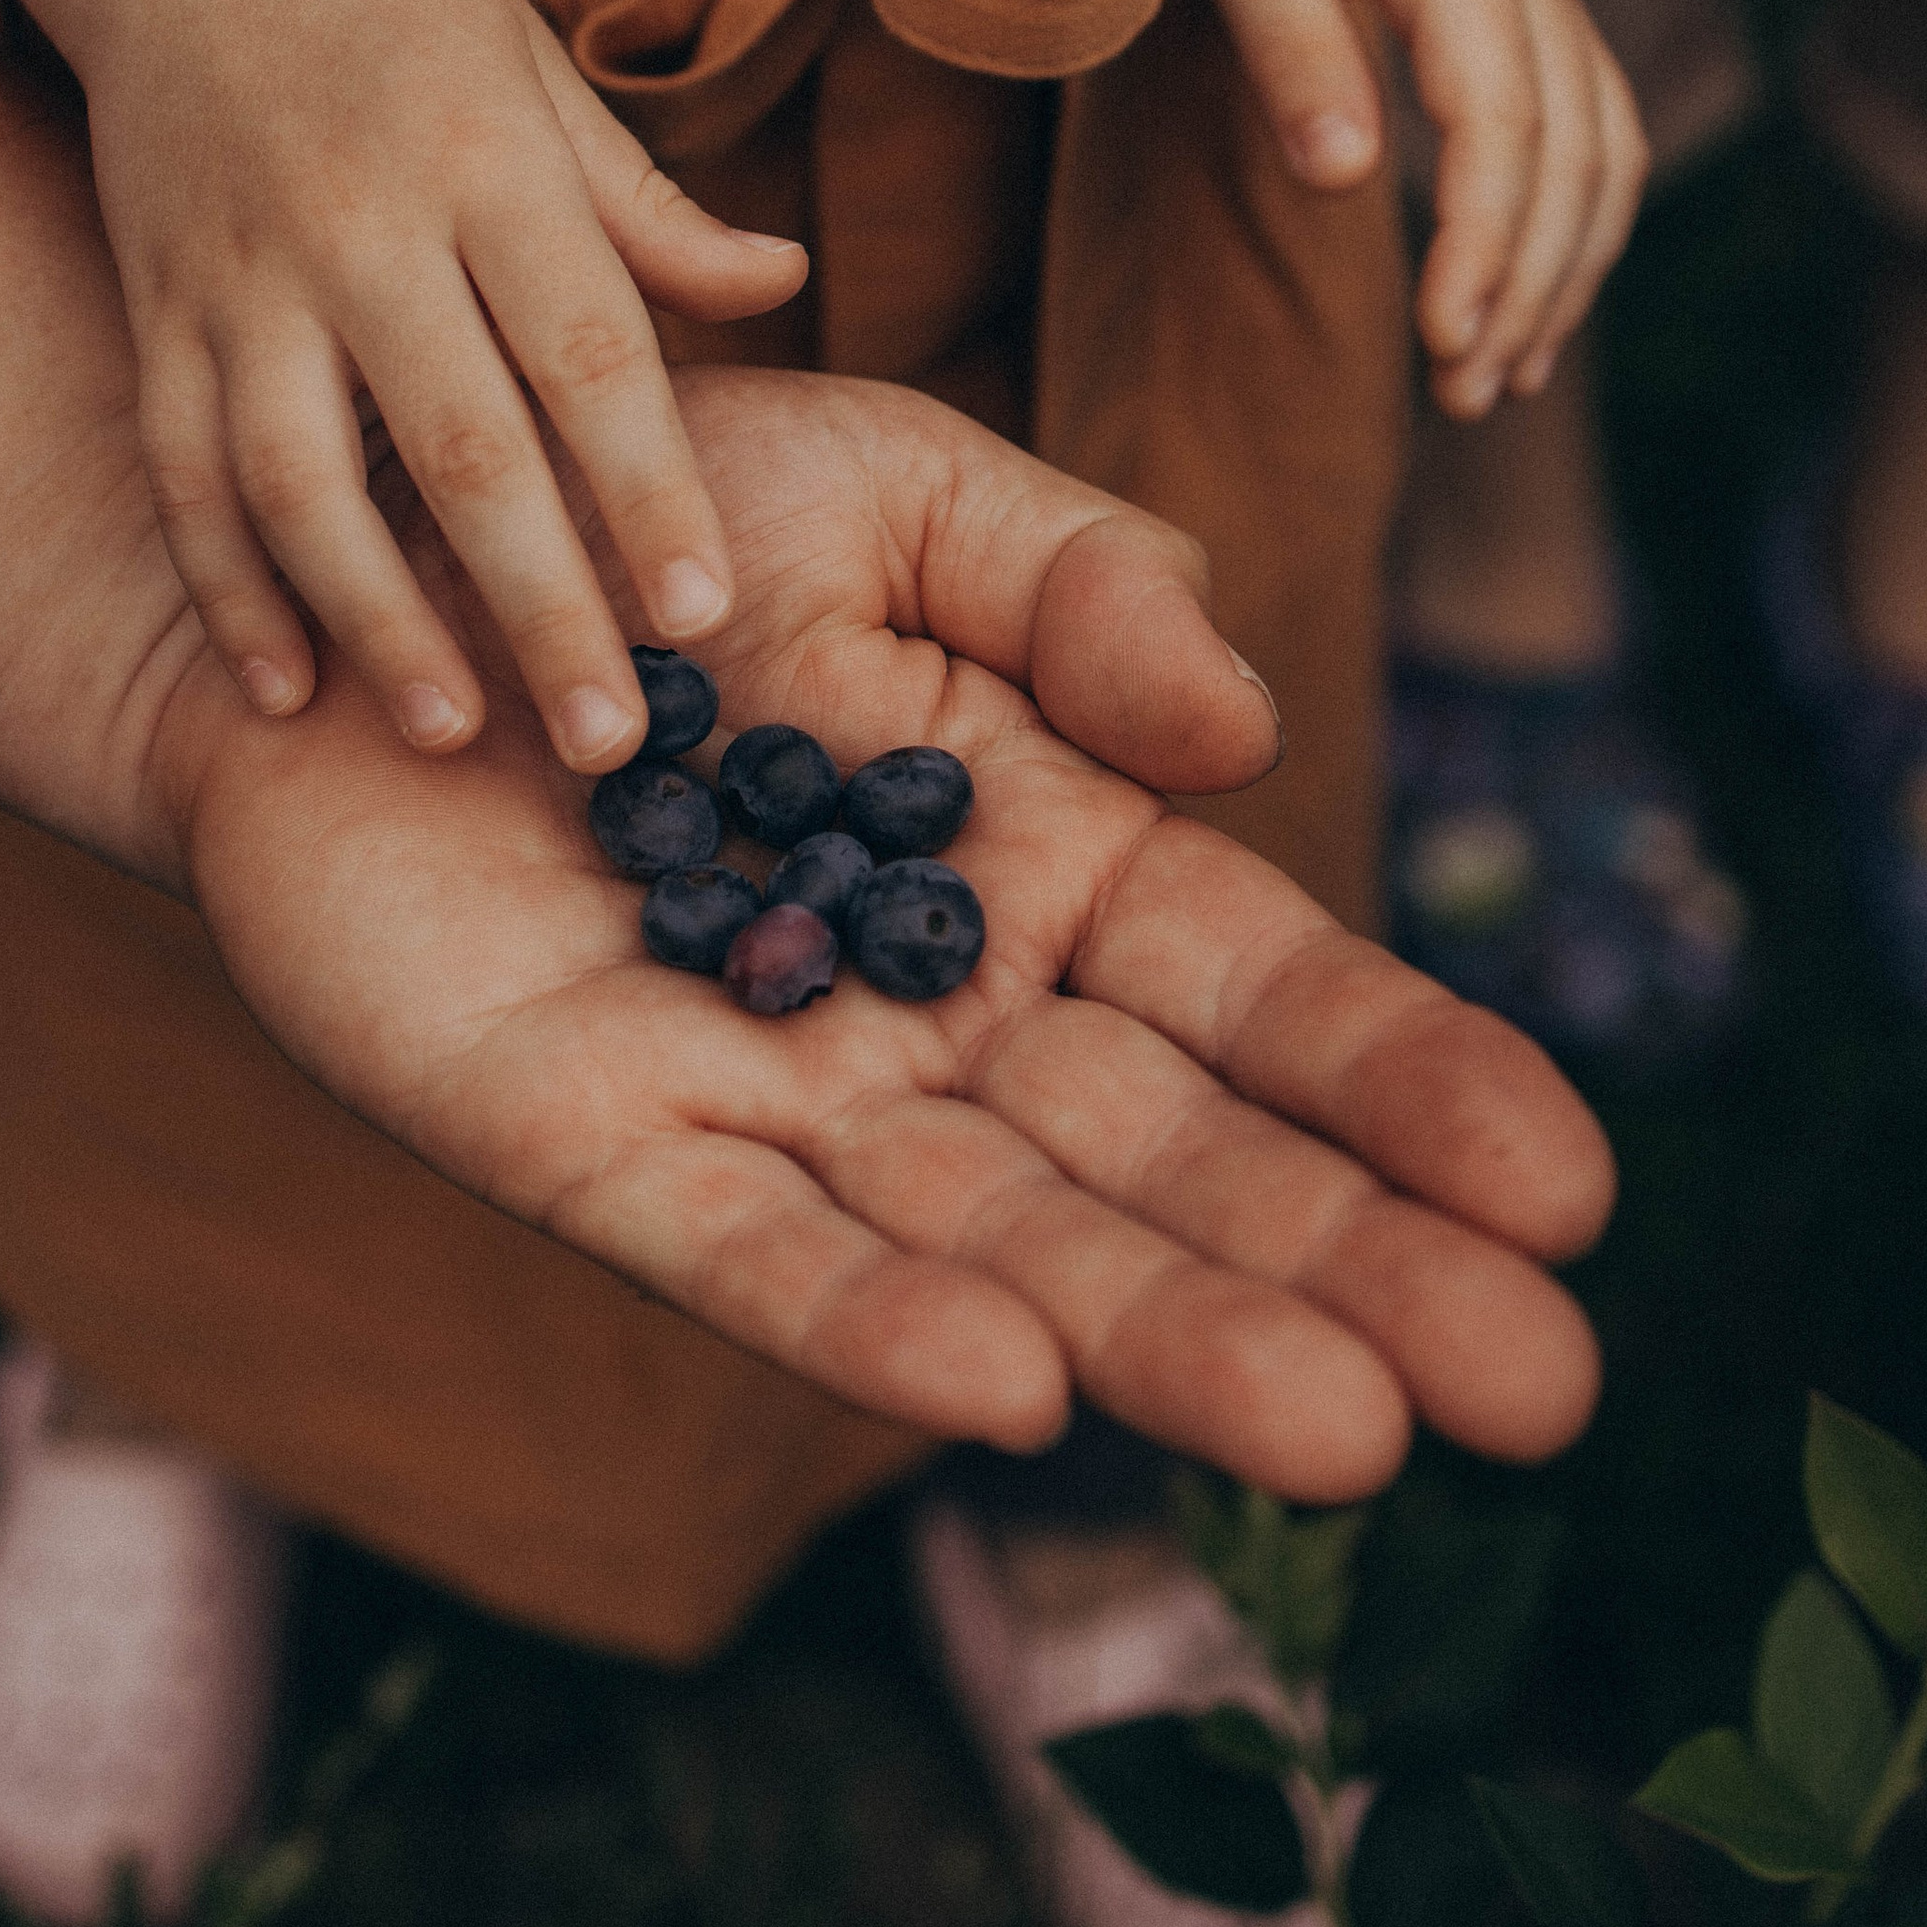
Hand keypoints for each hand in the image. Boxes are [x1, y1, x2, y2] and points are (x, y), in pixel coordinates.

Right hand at [60, 0, 806, 768]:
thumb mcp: (539, 70)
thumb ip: (647, 206)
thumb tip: (786, 282)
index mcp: (488, 161)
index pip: (589, 354)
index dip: (650, 490)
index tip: (705, 613)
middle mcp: (362, 225)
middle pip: (461, 446)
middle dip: (539, 605)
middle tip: (608, 741)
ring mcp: (243, 274)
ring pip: (301, 481)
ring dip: (374, 620)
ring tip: (448, 735)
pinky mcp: (155, 306)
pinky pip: (182, 470)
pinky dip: (226, 585)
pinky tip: (285, 686)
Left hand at [152, 369, 1613, 1494]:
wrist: (356, 547)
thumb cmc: (645, 514)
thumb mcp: (901, 492)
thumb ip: (1084, 583)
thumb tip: (1235, 734)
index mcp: (1047, 860)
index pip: (1261, 997)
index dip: (1410, 1088)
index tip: (1571, 1194)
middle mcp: (935, 1012)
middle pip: (1167, 1163)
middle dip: (1350, 1272)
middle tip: (1538, 1394)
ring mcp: (771, 1092)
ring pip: (995, 1244)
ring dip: (1165, 1337)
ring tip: (1347, 1435)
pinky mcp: (584, 1138)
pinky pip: (737, 1252)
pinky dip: (864, 1325)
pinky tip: (1004, 1395)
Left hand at [1164, 0, 1646, 417]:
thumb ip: (1292, 45)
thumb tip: (1347, 182)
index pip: (1502, 123)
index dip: (1484, 243)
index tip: (1446, 342)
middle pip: (1570, 156)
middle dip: (1528, 286)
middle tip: (1463, 395)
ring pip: (1602, 150)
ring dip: (1563, 271)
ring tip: (1496, 377)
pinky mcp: (1536, 1)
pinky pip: (1593, 127)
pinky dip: (1575, 222)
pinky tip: (1527, 294)